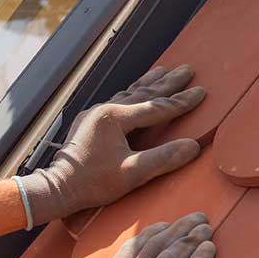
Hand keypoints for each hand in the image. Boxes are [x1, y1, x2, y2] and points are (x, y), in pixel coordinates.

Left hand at [19, 64, 204, 225]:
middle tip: (187, 69)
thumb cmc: (92, 183)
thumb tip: (193, 146)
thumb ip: (163, 158)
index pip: (157, 108)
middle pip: (144, 93)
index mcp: (115, 118)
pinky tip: (135, 92)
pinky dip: (133, 94)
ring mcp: (95, 114)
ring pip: (129, 93)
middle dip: (168, 82)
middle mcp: (105, 110)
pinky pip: (118, 101)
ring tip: (164, 71)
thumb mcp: (132, 174)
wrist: (57, 188)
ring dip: (149, 83)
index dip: (181, 101)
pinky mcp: (90, 123)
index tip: (201, 91)